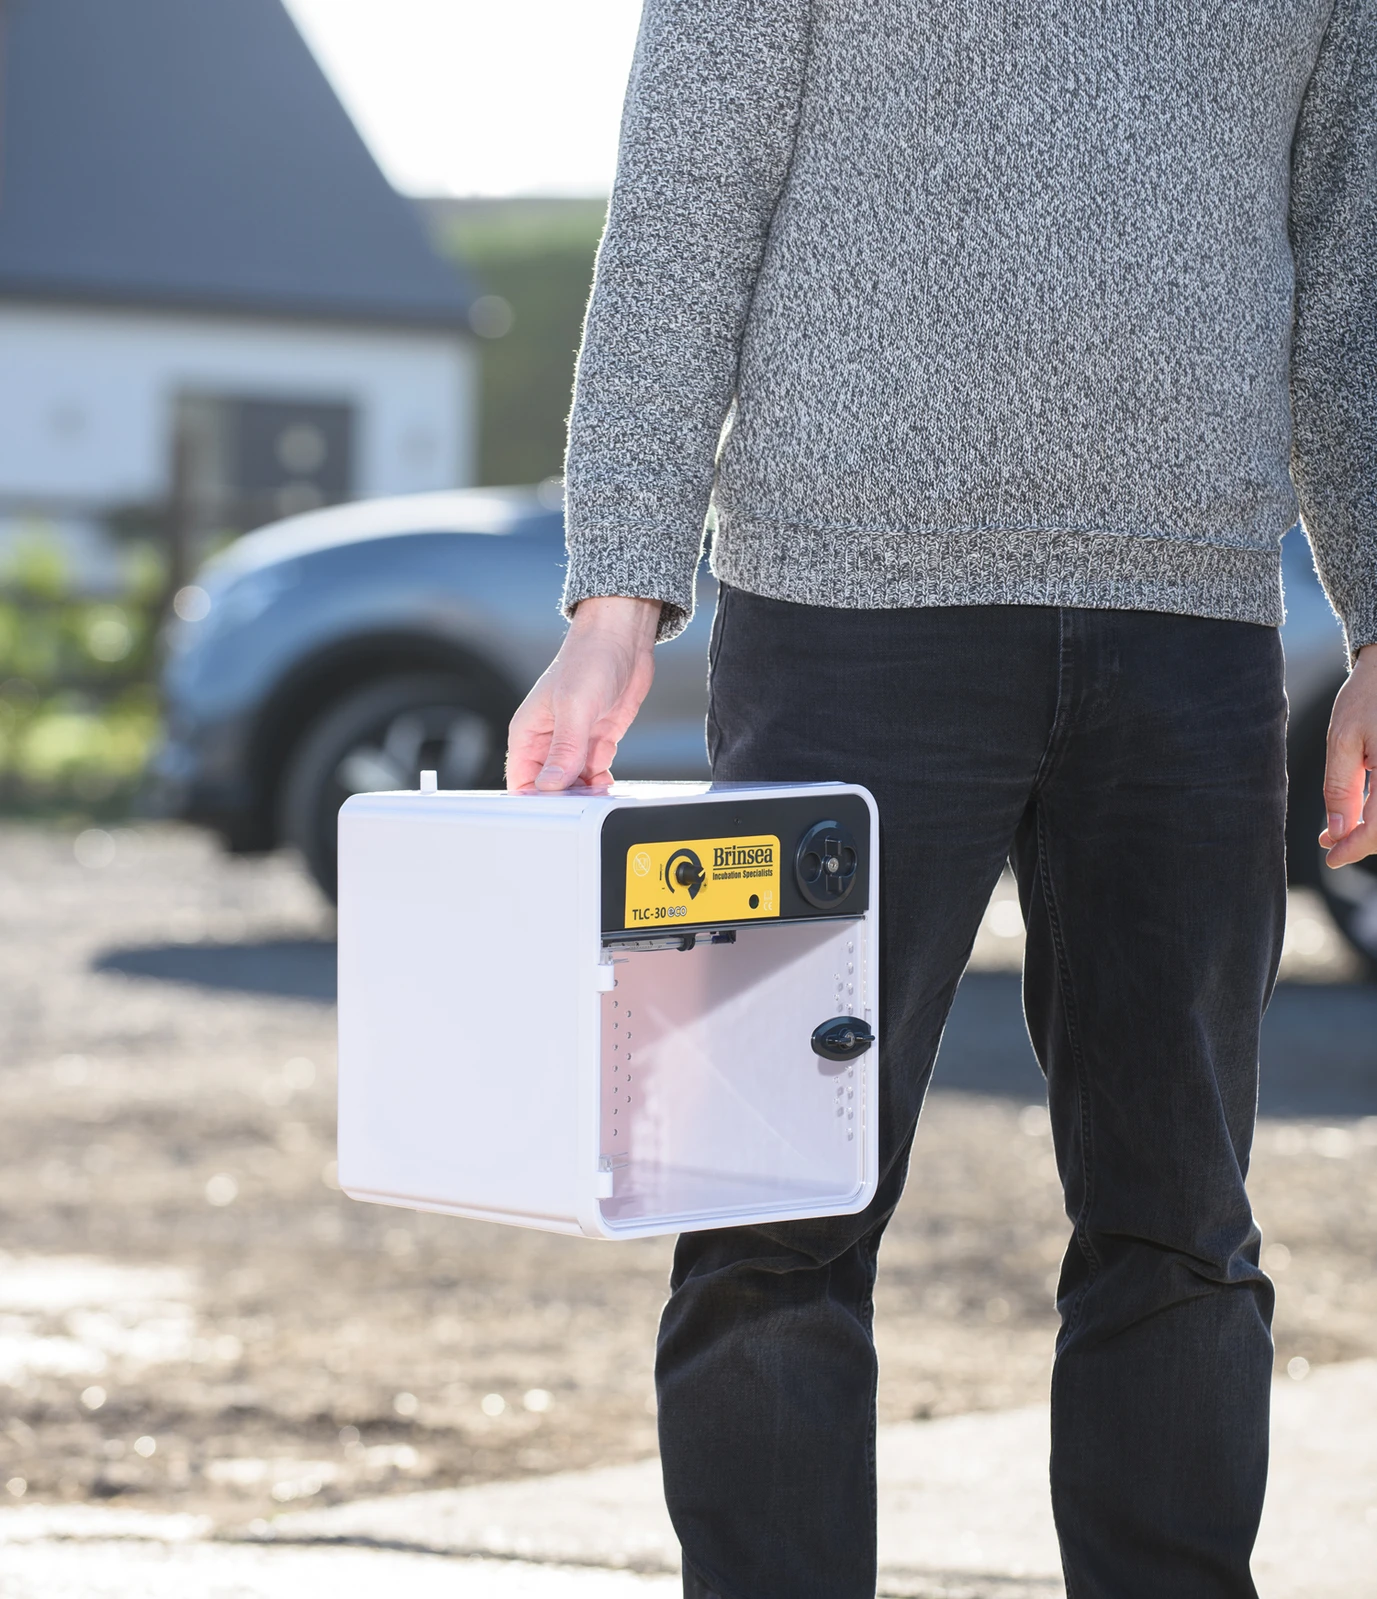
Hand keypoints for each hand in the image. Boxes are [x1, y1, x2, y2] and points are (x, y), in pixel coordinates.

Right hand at [506, 595, 660, 790]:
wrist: (623, 639)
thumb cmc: (589, 659)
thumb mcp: (574, 707)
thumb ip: (564, 749)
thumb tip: (551, 784)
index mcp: (528, 733)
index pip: (521, 781)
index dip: (536, 800)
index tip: (557, 809)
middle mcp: (547, 741)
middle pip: (548, 787)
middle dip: (566, 799)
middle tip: (585, 802)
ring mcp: (573, 742)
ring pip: (573, 784)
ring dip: (586, 792)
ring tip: (599, 790)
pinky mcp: (596, 741)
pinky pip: (593, 773)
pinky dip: (600, 782)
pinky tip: (607, 780)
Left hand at [1320, 644, 1376, 866]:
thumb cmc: (1369, 697)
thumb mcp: (1343, 740)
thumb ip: (1340, 788)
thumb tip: (1337, 832)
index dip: (1355, 848)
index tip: (1330, 857)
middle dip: (1362, 841)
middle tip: (1328, 843)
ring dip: (1373, 829)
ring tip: (1339, 831)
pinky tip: (1360, 812)